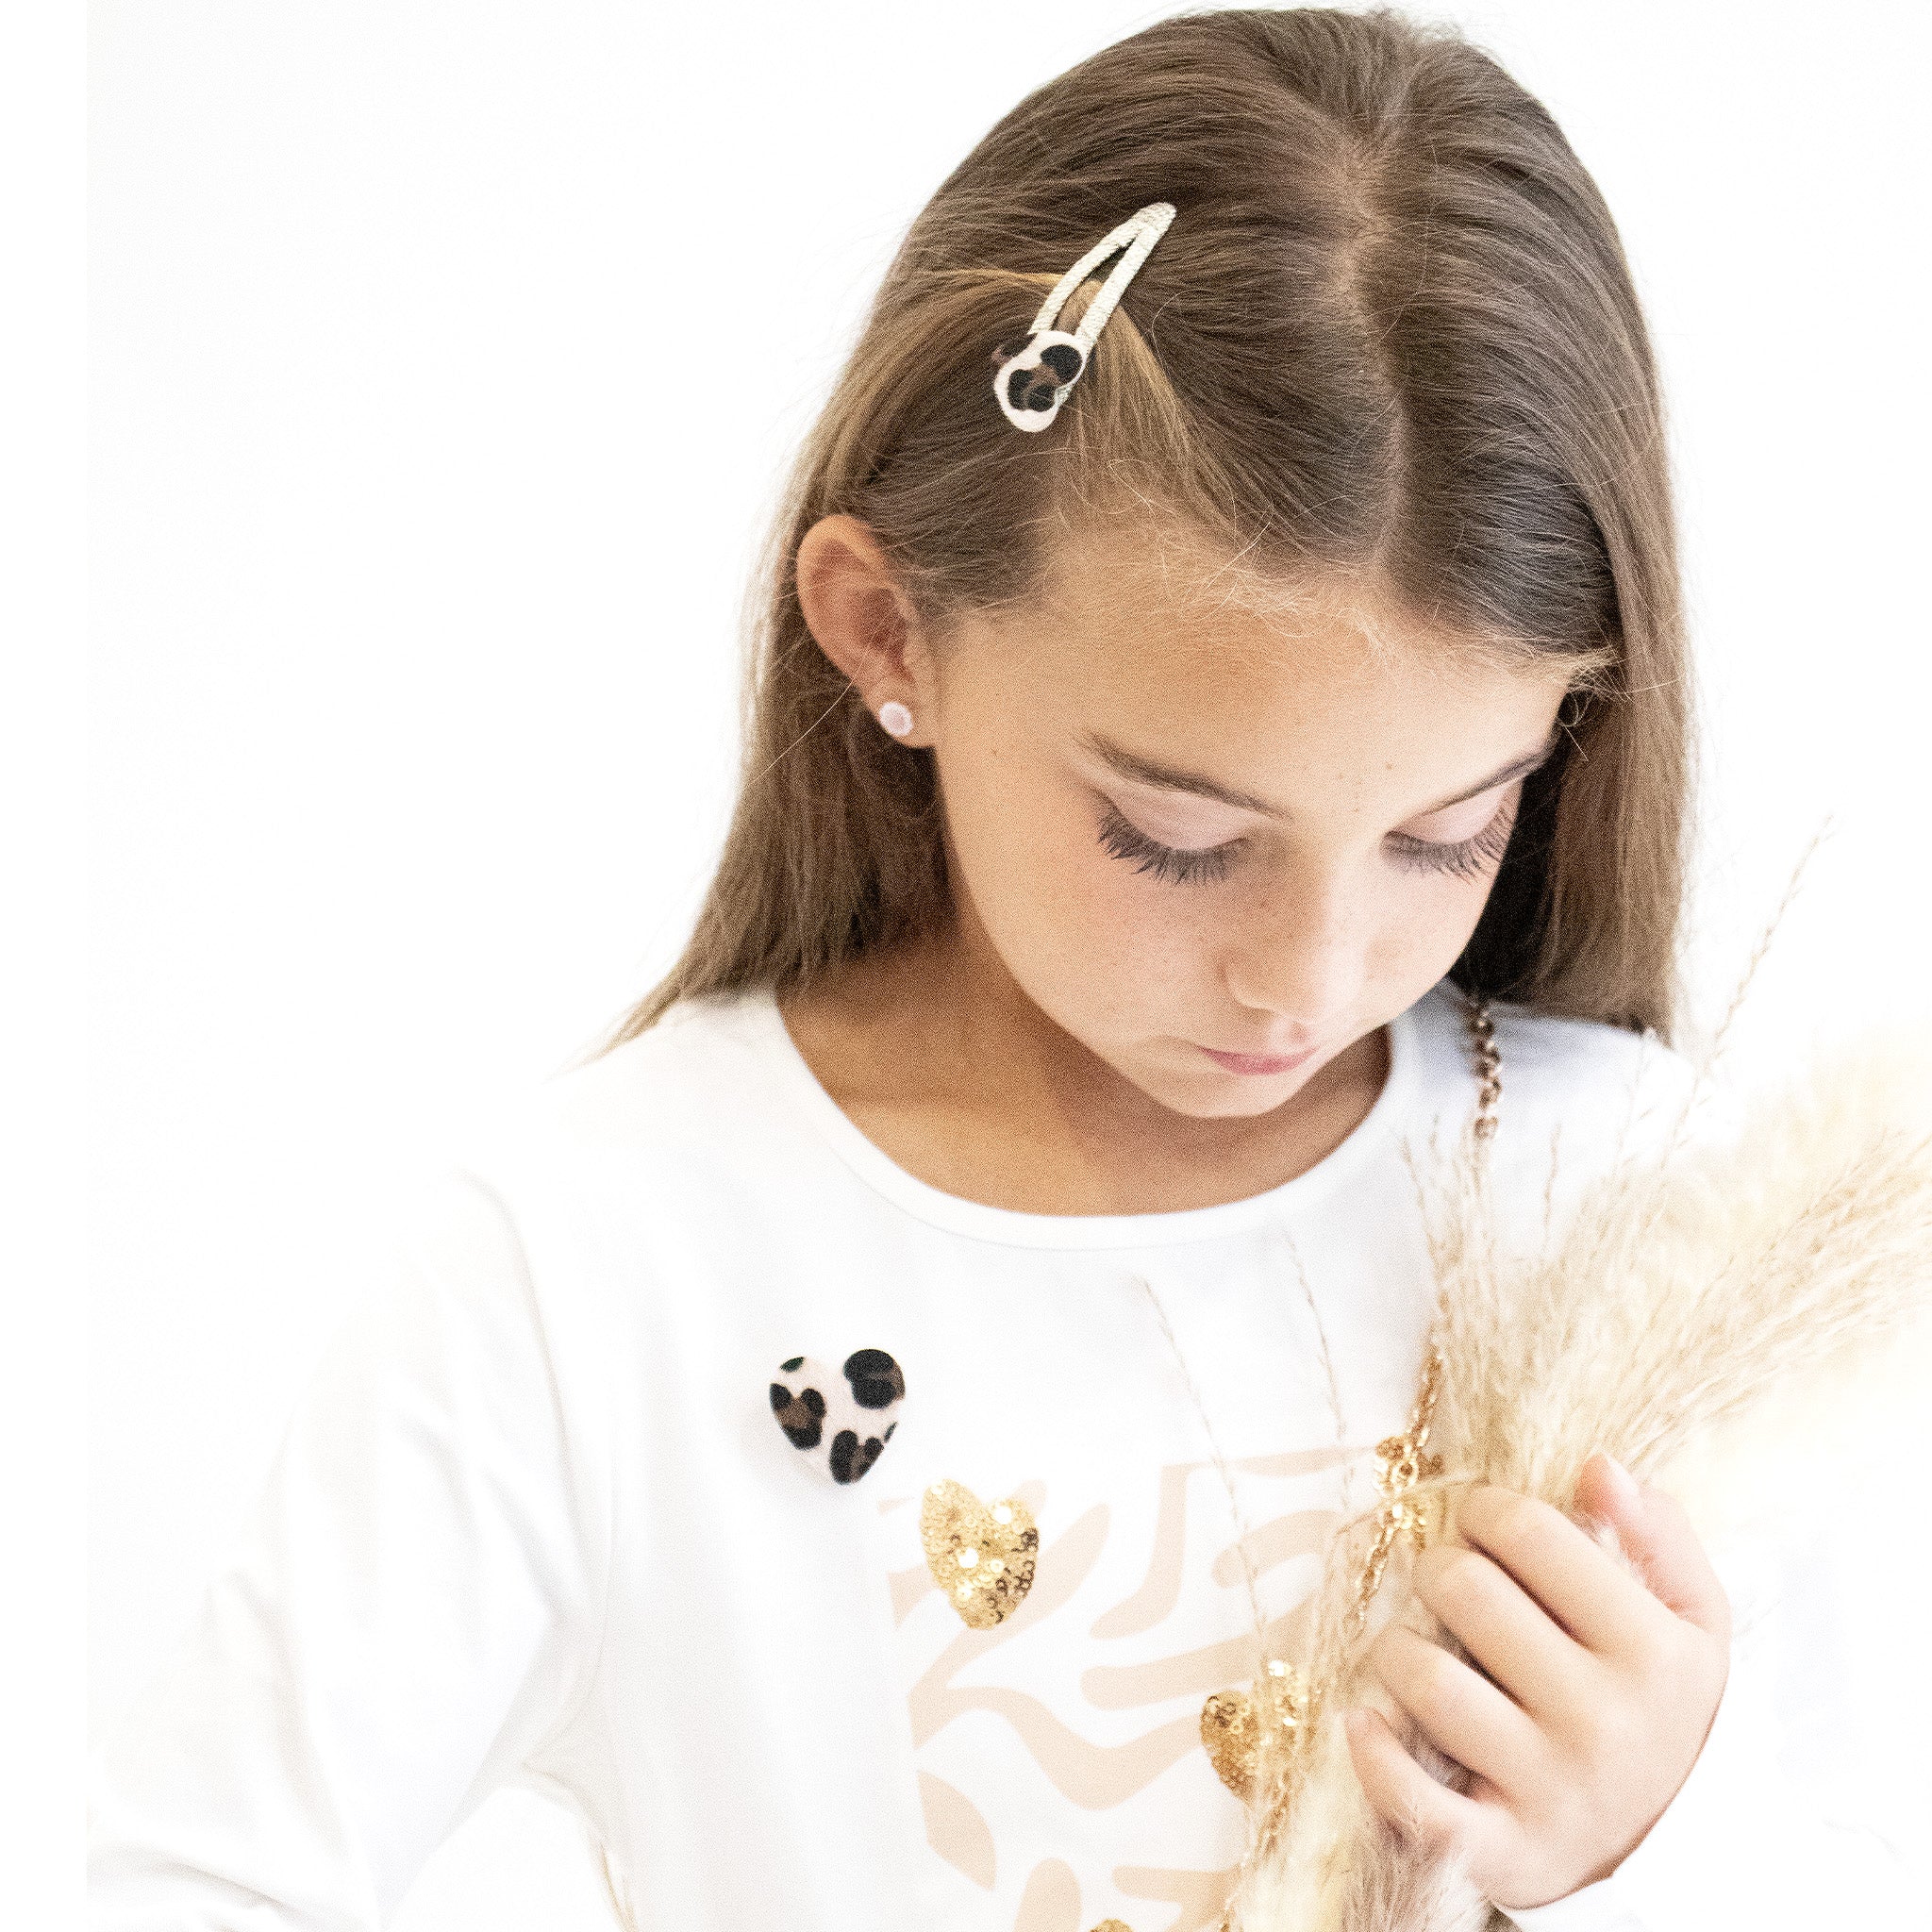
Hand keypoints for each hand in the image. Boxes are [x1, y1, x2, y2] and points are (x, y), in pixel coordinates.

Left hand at [1343, 1452, 1731, 1910]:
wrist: (1680, 1852)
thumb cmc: (1663, 1707)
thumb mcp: (1692, 1621)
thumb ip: (1656, 1536)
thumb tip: (1599, 1468)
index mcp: (1651, 1651)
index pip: (1528, 1532)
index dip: (1486, 1508)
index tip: (1479, 1521)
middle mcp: (1602, 1721)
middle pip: (1466, 1590)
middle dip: (1439, 1566)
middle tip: (1446, 1578)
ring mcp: (1551, 1792)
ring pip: (1427, 1681)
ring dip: (1397, 1648)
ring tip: (1414, 1648)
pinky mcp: (1504, 1853)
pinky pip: (1416, 1802)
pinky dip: (1375, 1756)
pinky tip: (1367, 1719)